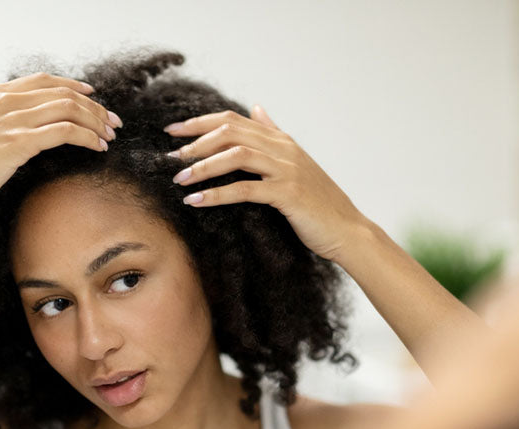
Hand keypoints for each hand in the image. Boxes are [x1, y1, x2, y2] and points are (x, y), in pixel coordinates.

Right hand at [0, 72, 122, 220]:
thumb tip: (20, 125)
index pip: (43, 81)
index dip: (73, 86)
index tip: (93, 96)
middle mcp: (3, 102)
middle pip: (62, 93)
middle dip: (93, 107)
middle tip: (112, 121)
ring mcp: (10, 120)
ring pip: (68, 109)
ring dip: (95, 121)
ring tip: (109, 135)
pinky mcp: (18, 142)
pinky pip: (64, 131)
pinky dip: (87, 137)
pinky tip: (97, 146)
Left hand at [164, 106, 363, 261]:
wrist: (347, 230)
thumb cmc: (317, 202)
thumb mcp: (295, 163)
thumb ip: (273, 134)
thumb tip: (256, 108)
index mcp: (281, 140)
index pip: (233, 120)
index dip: (199, 123)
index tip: (172, 131)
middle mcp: (283, 149)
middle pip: (231, 132)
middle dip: (195, 143)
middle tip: (171, 159)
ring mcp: (287, 169)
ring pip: (236, 155)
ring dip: (203, 167)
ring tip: (179, 179)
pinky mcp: (288, 194)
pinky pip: (245, 189)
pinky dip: (217, 194)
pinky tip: (196, 201)